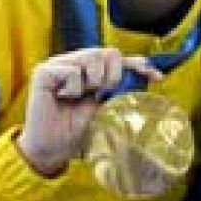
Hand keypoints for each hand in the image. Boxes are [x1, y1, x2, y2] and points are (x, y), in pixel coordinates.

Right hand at [16, 48, 162, 177]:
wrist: (54, 148)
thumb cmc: (79, 129)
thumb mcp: (108, 107)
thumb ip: (123, 90)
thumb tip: (149, 77)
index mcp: (91, 70)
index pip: (120, 58)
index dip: (139, 64)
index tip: (157, 77)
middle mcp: (75, 62)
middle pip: (108, 52)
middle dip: (114, 75)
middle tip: (104, 94)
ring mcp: (58, 65)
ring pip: (92, 56)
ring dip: (95, 80)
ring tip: (84, 96)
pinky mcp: (44, 72)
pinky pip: (72, 71)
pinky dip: (74, 88)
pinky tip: (64, 98)